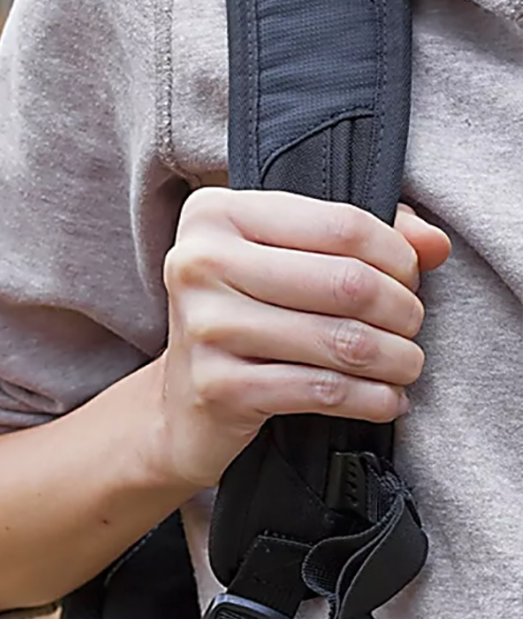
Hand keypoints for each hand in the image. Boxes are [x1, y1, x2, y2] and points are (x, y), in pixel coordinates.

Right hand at [153, 188, 452, 488]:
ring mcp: (204, 327)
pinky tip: (385, 399)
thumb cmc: (247, 318)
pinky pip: (325, 391)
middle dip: (402, 311)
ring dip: (396, 359)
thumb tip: (433, 243)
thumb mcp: (289, 260)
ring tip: (405, 365)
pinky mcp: (218, 386)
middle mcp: (199, 263)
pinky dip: (373, 399)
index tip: (408, 280)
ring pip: (344, 340)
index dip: (397, 256)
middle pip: (348, 282)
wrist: (184, 404)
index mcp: (214, 215)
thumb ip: (362, 238)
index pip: (342, 224)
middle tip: (410, 327)